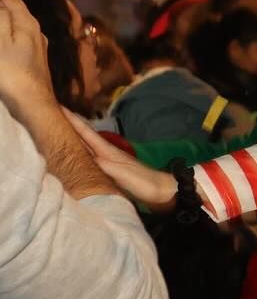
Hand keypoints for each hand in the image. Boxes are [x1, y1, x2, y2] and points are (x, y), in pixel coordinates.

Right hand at [0, 0, 57, 111]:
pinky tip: (3, 46)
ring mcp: (38, 46)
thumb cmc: (11, 71)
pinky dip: (7, 38)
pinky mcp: (34, 60)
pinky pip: (19, 41)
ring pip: (17, 27)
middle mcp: (36, 31)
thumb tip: (0, 1)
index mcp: (28, 23)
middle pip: (14, 11)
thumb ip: (0, 17)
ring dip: (3, 24)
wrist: (33, 103)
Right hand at [63, 110, 178, 211]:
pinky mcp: (111, 171)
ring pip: (86, 146)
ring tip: (59, 131)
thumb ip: (102, 165)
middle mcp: (106, 153)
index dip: (71, 120)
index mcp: (107, 151)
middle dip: (68, 125)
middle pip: (83, 136)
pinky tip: (77, 154)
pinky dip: (80, 152)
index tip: (57, 106)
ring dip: (73, 138)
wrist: (162, 192)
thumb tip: (81, 156)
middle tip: (52, 115)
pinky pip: (89, 158)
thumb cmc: (143, 182)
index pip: (85, 132)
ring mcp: (109, 161)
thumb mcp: (120, 173)